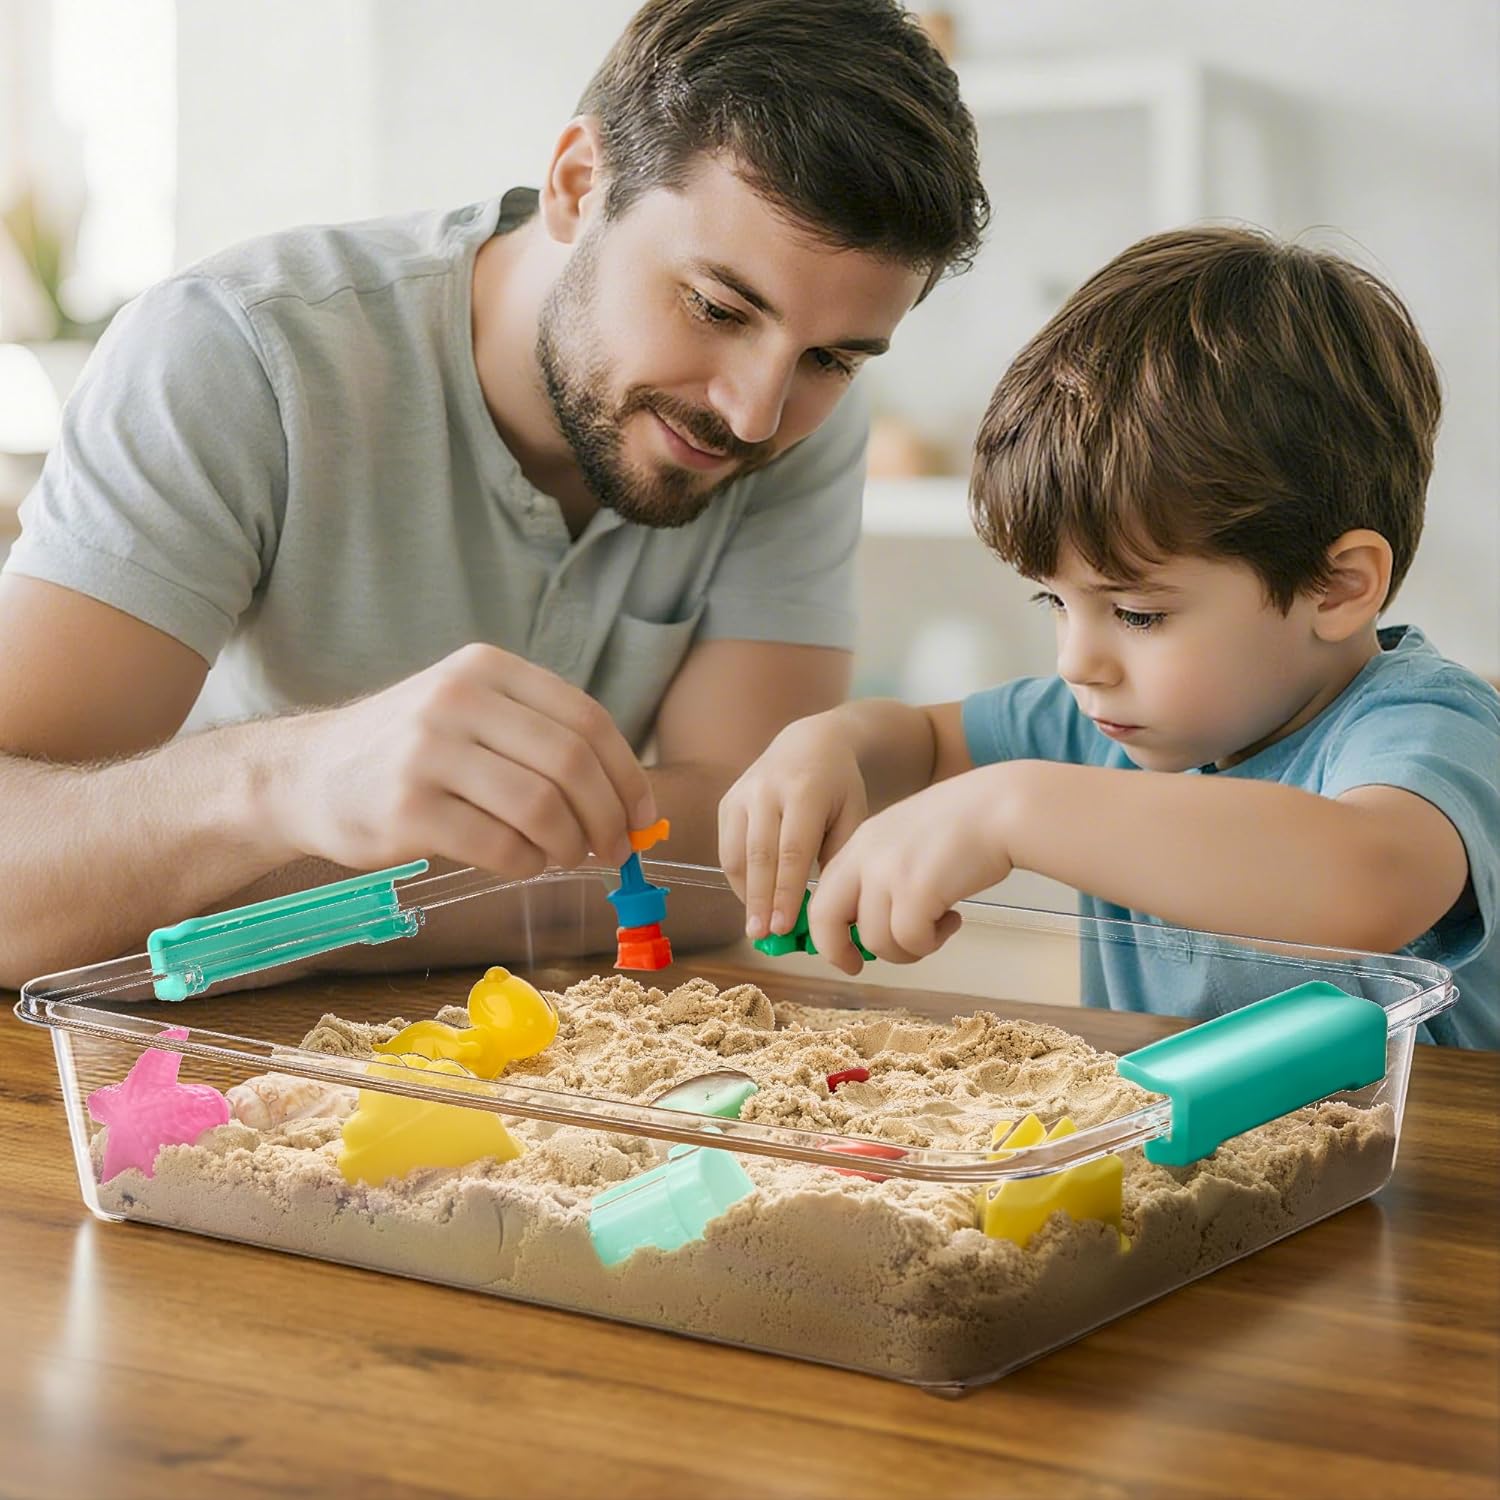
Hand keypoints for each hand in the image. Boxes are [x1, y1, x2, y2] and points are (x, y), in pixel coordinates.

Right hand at [272, 644, 655, 875]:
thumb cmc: (410, 751)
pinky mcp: (407, 810)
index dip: (627, 775)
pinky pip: (499, 845)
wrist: (307, 774)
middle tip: (615, 850)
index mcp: (486, 669)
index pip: (586, 719)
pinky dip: (528, 863)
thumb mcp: (470, 711)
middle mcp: (457, 700)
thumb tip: (630, 801)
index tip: (642, 816)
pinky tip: (524, 863)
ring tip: (566, 856)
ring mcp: (428, 753)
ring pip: (540, 806)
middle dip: (607, 816)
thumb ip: (541, 737)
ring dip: (570, 844)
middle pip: (570, 762)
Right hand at [718, 713, 868, 938]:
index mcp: (805, 791)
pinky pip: (727, 847)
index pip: (792, 851)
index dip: (785, 892)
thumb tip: (825, 909)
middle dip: (760, 900)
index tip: (784, 927)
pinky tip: (753, 899)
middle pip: (760, 855)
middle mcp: (767, 790)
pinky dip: (739, 877)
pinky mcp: (728, 801)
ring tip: (756, 926)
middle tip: (762, 936)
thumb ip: (838, 857)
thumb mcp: (852, 814)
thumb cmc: (838, 787)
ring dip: (746, 894)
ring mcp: (743, 794)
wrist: (810, 743)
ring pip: (737, 853)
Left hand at [806, 767, 1014, 972]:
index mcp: (862, 841)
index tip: (842, 951)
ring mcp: (888, 873)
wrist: (1003, 807)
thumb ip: (884, 870)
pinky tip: (953, 920)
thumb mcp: (909, 837)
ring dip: (907, 947)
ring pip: (875, 941)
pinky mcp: (916, 892)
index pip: (822, 893)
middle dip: (836, 951)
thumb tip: (871, 923)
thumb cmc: (968, 823)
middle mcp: (866, 856)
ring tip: (938, 927)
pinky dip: (931, 942)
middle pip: (824, 918)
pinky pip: (911, 942)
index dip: (827, 930)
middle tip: (856, 967)